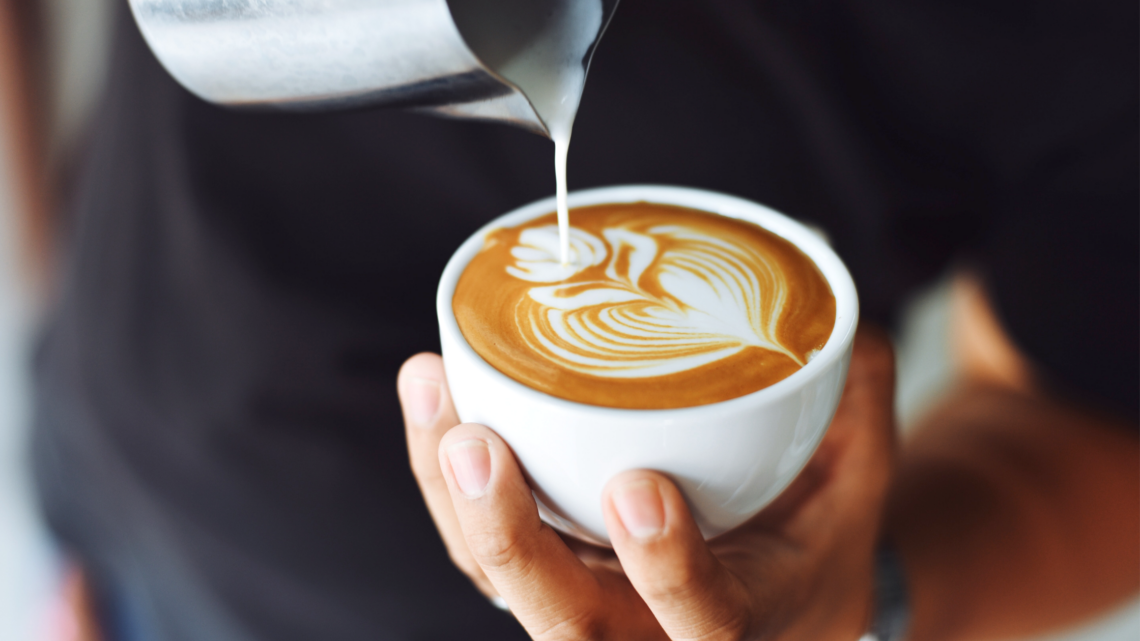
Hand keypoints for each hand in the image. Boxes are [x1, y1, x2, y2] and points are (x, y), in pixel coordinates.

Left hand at [399, 329, 896, 639]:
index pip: (705, 620)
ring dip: (452, 495)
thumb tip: (825, 277)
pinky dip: (443, 479)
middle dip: (510, 538)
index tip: (639, 488)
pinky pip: (478, 547)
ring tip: (432, 387)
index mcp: (741, 621)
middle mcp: (648, 632)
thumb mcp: (857, 474)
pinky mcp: (544, 575)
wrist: (774, 601)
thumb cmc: (813, 537)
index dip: (669, 569)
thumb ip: (852, 390)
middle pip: (566, 622)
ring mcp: (585, 607)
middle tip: (477, 443)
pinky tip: (433, 394)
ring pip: (499, 580)